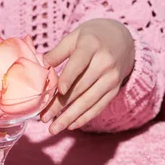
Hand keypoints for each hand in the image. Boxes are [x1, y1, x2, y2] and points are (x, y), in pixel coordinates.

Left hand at [40, 19, 134, 133]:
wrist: (122, 39)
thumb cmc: (92, 38)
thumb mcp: (75, 36)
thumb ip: (58, 51)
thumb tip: (41, 66)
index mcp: (92, 46)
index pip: (79, 63)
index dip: (69, 76)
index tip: (58, 90)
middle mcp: (105, 63)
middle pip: (81, 87)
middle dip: (60, 104)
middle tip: (43, 117)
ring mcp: (112, 78)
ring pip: (89, 101)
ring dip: (70, 117)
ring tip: (54, 128)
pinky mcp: (114, 89)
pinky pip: (99, 106)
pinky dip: (84, 117)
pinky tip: (70, 126)